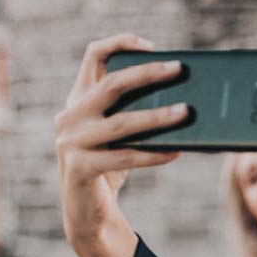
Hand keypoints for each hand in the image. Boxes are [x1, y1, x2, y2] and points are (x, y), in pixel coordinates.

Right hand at [55, 33, 187, 256]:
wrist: (87, 213)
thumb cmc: (110, 166)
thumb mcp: (118, 134)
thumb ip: (133, 112)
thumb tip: (184, 99)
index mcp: (79, 100)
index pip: (93, 56)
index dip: (121, 43)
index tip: (151, 46)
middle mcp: (70, 116)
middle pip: (111, 83)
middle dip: (148, 74)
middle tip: (179, 69)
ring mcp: (70, 142)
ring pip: (121, 123)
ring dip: (157, 117)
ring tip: (186, 112)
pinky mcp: (78, 168)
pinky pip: (123, 158)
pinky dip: (152, 154)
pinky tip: (177, 151)